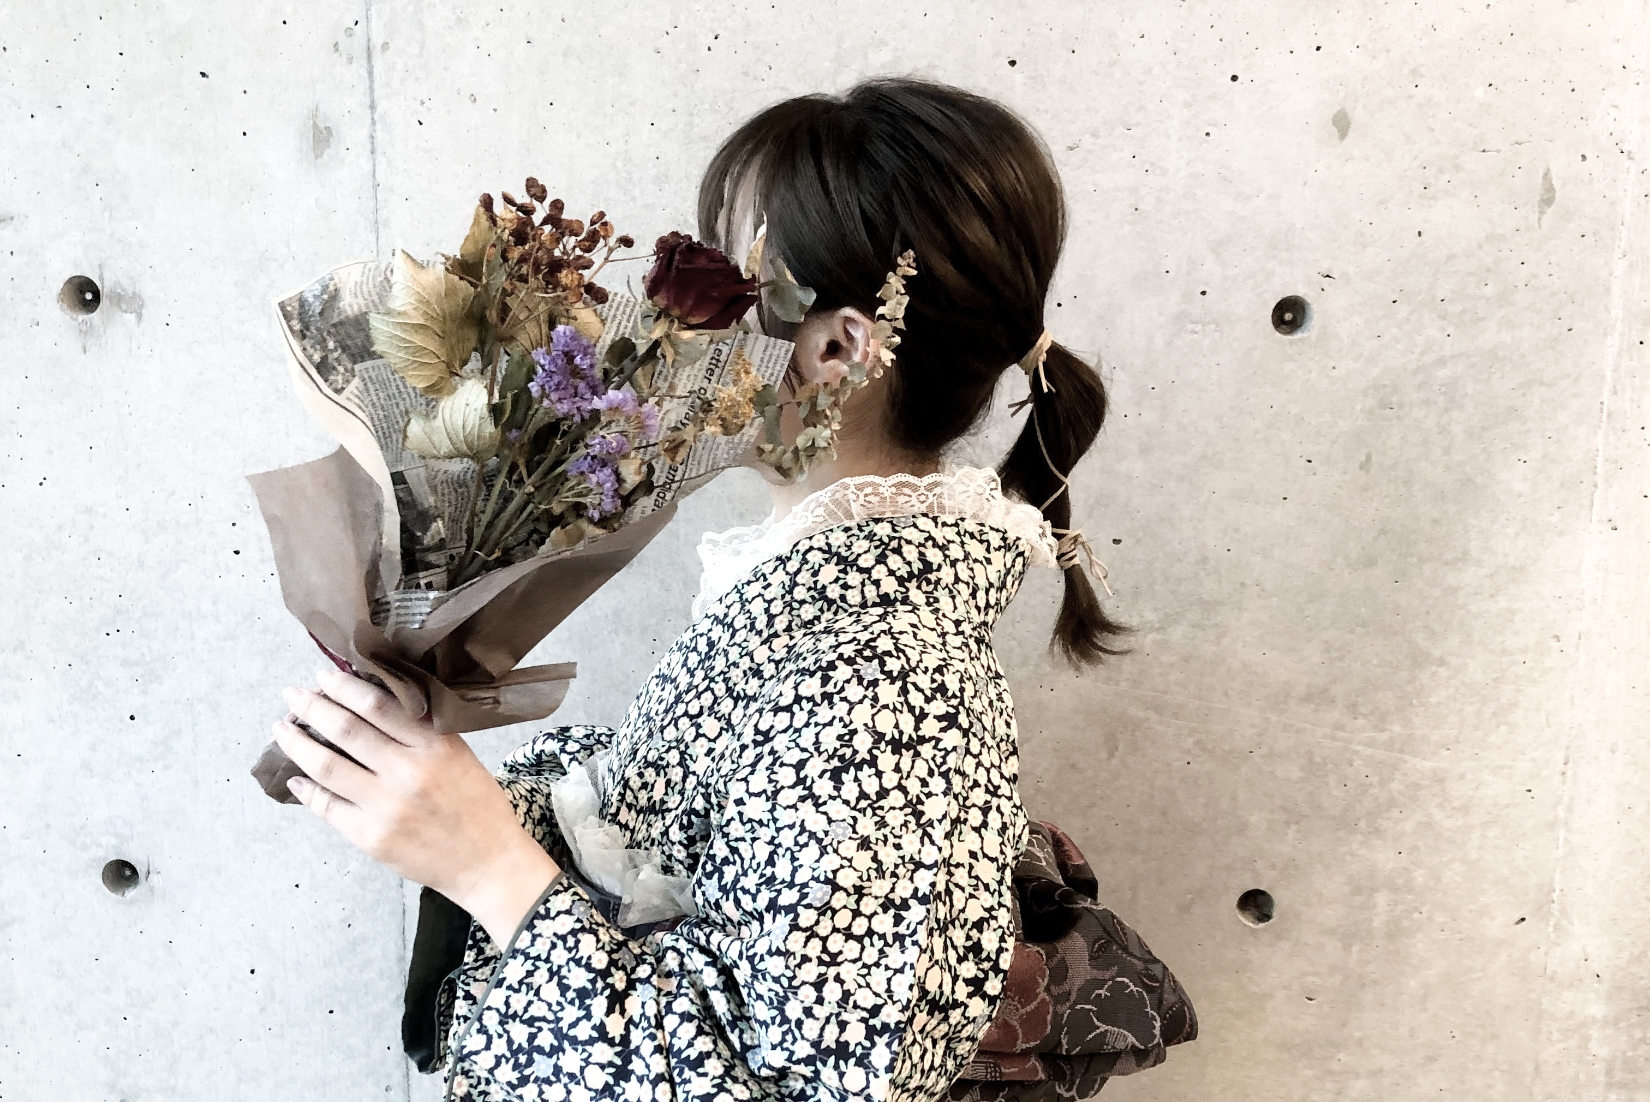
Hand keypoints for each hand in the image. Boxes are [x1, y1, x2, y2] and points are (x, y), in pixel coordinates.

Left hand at [273, 667, 560, 946]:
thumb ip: (421, 730)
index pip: (377, 705)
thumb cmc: (476, 805)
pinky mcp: (370, 838)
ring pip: (326, 765)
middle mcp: (407, 773)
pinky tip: (296, 777)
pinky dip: (305, 789)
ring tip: (282, 729)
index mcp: (434, 747)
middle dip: (311, 706)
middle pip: (345, 729)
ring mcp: (385, 807)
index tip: (324, 675)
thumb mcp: (458, 755)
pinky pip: (326, 806)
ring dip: (296, 743)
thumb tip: (371, 701)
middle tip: (293, 694)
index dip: (344, 687)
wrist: (486, 863)